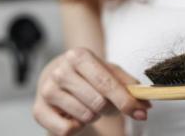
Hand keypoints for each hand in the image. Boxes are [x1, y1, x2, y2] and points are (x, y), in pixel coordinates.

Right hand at [32, 47, 151, 135]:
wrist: (56, 75)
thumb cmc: (87, 75)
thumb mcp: (109, 72)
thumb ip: (128, 85)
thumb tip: (145, 104)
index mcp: (79, 56)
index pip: (106, 83)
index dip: (126, 100)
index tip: (141, 112)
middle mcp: (60, 71)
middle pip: (98, 102)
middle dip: (108, 108)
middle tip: (103, 104)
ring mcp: (47, 90)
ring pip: (85, 116)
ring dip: (92, 116)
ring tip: (87, 105)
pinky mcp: (38, 110)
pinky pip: (66, 131)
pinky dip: (76, 128)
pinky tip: (74, 116)